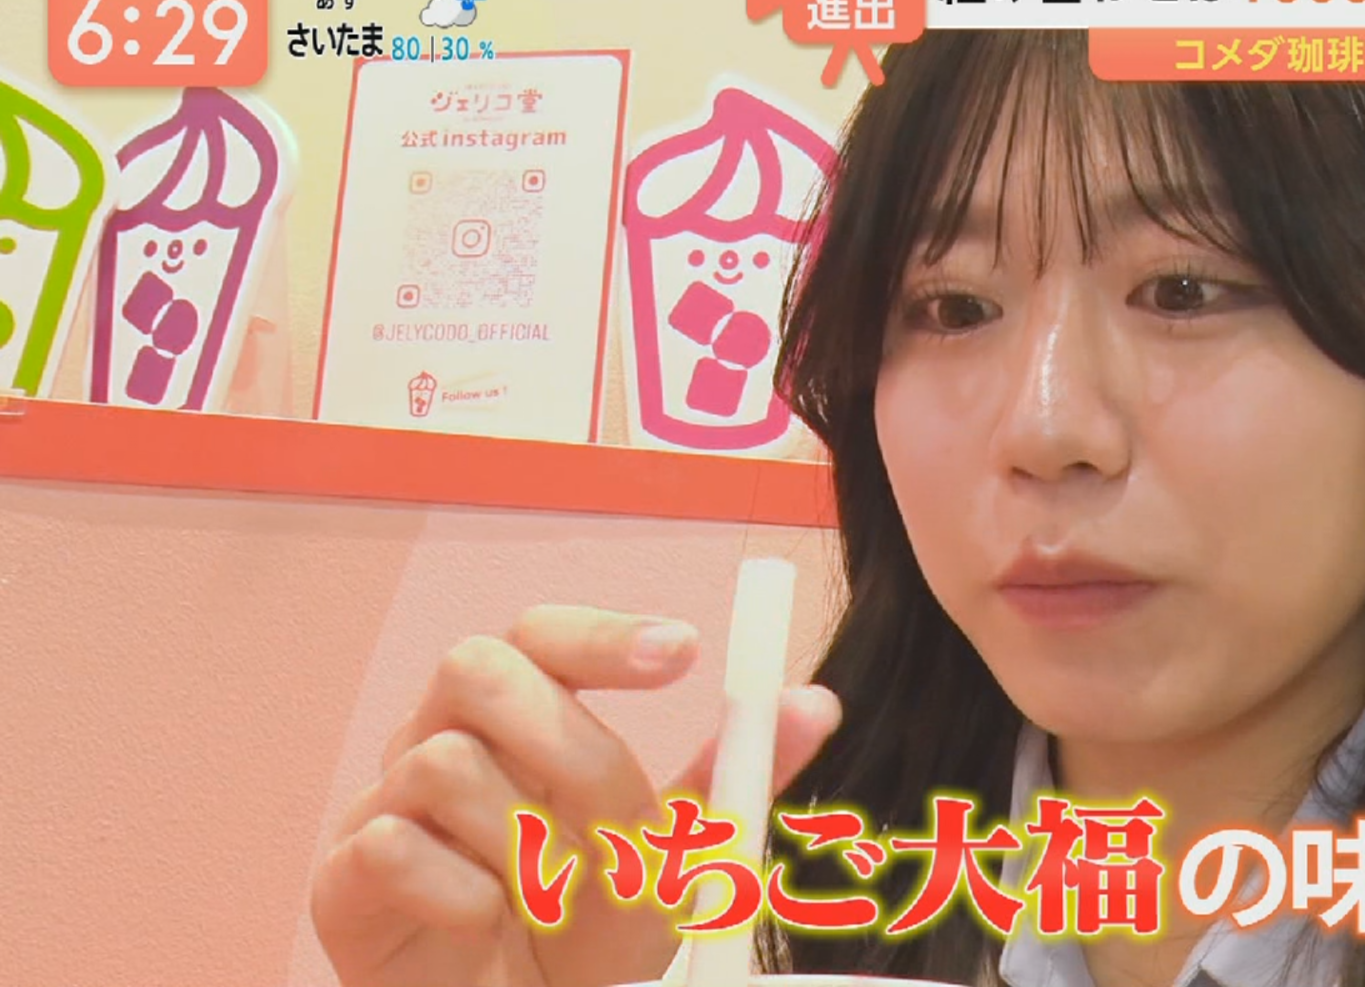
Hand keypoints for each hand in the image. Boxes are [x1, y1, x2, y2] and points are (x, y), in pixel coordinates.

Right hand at [312, 605, 842, 986]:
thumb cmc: (584, 937)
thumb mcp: (674, 860)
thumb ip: (729, 781)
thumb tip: (816, 702)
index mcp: (517, 721)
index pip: (542, 634)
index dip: (604, 633)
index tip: (683, 652)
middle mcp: (439, 741)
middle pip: (474, 665)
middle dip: (563, 736)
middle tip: (616, 812)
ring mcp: (382, 805)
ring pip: (445, 763)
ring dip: (523, 844)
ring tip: (549, 902)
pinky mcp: (340, 880)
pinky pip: (393, 846)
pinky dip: (462, 894)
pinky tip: (487, 927)